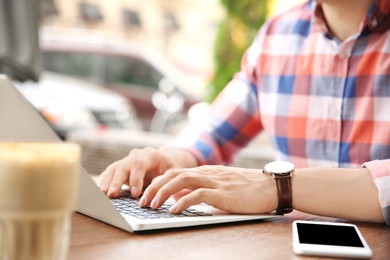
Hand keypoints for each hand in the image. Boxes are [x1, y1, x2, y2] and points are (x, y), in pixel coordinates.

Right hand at [98, 147, 174, 197]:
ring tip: (102, 193)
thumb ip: (164, 180)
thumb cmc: (169, 170)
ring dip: (107, 181)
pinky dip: (104, 181)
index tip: (135, 194)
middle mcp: (136, 155)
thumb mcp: (171, 174)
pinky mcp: (120, 167)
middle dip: (117, 181)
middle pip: (123, 165)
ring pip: (114, 168)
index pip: (139, 164)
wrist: (165, 164)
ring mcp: (127, 160)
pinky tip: (100, 191)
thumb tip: (154, 190)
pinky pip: (110, 172)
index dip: (136, 178)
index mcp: (150, 155)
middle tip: (112, 194)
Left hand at [139, 165, 277, 213]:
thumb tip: (181, 198)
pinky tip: (173, 210)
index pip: (176, 172)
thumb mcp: (222, 187)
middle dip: (155, 186)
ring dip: (163, 192)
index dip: (159, 181)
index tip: (148, 193)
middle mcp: (208, 173)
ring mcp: (215, 181)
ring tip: (152, 205)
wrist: (271, 187)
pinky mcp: (222, 192)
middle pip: (174, 174)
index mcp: (207, 171)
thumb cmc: (249, 189)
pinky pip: (197, 194)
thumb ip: (202, 189)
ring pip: (182, 180)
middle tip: (143, 200)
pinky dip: (182, 201)